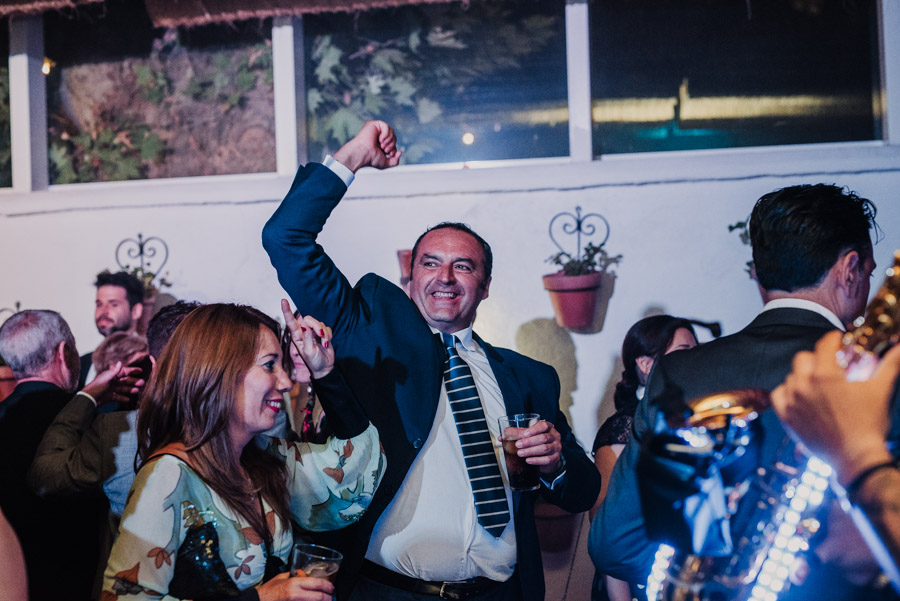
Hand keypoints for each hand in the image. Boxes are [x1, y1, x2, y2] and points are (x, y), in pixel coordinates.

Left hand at [82, 361, 144, 405]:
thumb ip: (114, 371)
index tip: (140, 371)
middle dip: (133, 381)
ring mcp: (111, 389)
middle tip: (142, 383)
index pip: (124, 372)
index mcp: (111, 375)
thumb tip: (120, 362)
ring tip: (137, 391)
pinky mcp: (109, 397)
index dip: (132, 371)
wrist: (89, 399)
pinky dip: (123, 398)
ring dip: (130, 389)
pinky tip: (128, 399)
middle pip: (125, 381)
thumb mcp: (106, 378)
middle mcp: (112, 381)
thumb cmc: (97, 387)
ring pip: (123, 389)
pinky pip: (118, 397)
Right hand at [256, 572, 333, 600]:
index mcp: (294, 583)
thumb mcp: (281, 578)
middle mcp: (296, 594)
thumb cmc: (267, 591)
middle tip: (331, 597)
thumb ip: (294, 575)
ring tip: (324, 600)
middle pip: (319, 597)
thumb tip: (303, 573)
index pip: (317, 584)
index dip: (328, 586)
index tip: (331, 588)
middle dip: (328, 598)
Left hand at [281, 299, 333, 378]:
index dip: (287, 311)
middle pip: (308, 319)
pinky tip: (326, 343)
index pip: (291, 322)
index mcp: (297, 337)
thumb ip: (307, 338)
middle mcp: (304, 332)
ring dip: (324, 333)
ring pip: (319, 323)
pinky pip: (327, 327)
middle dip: (316, 325)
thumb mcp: (308, 352)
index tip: (283, 301)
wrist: (324, 367)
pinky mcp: (323, 333)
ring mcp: (313, 332)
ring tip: (323, 343)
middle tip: (320, 335)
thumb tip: (304, 326)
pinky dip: (328, 335)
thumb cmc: (314, 362)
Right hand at [333, 120, 401, 171]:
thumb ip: (395, 161)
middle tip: (385, 150)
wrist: (362, 155)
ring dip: (389, 140)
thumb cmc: (370, 159)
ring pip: (391, 131)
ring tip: (382, 146)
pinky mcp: (373, 124)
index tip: (390, 154)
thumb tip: (400, 152)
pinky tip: (380, 139)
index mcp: (380, 144)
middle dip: (392, 145)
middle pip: (394, 136)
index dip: (394, 148)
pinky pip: (386, 126)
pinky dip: (386, 134)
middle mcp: (378, 136)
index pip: (393, 143)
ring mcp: (376, 130)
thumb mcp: (386, 163)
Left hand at [513, 420, 562, 474]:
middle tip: (518, 445)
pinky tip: (528, 460)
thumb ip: (518, 434)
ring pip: (544, 448)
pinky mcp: (555, 458)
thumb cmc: (538, 443)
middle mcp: (554, 436)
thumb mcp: (530, 436)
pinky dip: (536, 460)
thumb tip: (501, 437)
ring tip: (520, 453)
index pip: (543, 425)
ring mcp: (556, 447)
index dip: (534, 429)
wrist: (550, 458)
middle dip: (529, 442)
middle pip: (543, 438)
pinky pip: (547, 459)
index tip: (524, 434)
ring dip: (530, 451)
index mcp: (548, 428)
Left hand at [771, 331, 899, 486]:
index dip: (832, 339)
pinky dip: (786, 393)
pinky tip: (798, 395)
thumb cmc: (869, 424)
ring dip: (802, 376)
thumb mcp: (880, 390)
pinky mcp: (786, 417)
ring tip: (816, 384)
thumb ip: (890, 365)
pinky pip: (777, 395)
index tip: (837, 340)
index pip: (823, 345)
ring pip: (791, 377)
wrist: (855, 458)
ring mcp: (792, 401)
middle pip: (803, 358)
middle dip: (816, 358)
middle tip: (829, 365)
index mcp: (825, 375)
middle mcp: (803, 385)